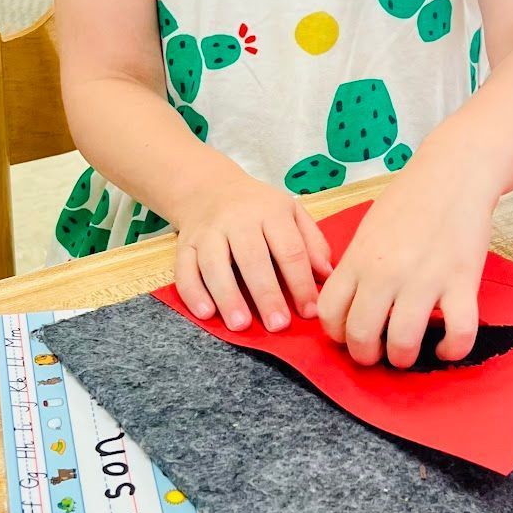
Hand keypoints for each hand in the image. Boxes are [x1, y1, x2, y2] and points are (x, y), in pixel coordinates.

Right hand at [173, 169, 334, 332]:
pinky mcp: (184, 244)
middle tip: (278, 325)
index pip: (289, 249)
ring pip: (215, 265)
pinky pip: (185, 269)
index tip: (310, 311)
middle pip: (252, 258)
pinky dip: (193, 293)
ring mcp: (208, 232)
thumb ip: (312, 241)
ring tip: (241, 325)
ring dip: (228, 297)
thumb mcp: (291, 212)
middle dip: (266, 294)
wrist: (209, 187)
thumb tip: (327, 275)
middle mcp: (238, 219)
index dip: (301, 282)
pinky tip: (206, 313)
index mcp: (271, 211)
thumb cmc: (258, 207)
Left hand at [317, 153, 496, 367]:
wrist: (453, 173)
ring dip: (404, 359)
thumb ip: (356, 266)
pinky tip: (446, 347)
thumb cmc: (409, 200)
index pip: (330, 314)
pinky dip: (451, 352)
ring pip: (404, 344)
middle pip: (361, 337)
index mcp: (359, 258)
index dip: (338, 335)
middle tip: (379, 351)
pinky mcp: (462, 283)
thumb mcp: (368, 229)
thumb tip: (347, 303)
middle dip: (367, 356)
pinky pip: (458, 335)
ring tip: (409, 352)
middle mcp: (386, 272)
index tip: (351, 334)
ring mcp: (425, 279)